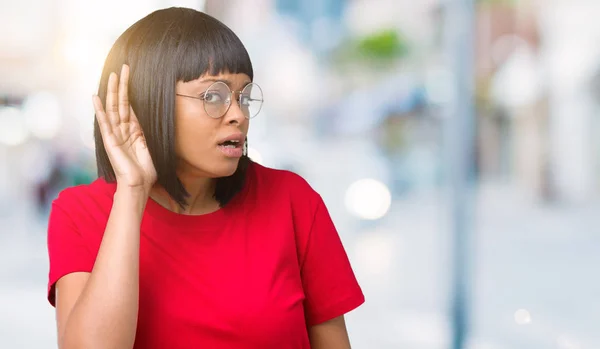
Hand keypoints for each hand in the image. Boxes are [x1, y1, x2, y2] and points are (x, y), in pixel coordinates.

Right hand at [93, 64, 156, 192]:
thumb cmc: (147, 170)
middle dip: (122, 85)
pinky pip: (104, 122)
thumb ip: (149, 131)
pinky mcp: (110, 141)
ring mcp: (115, 134)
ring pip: (113, 108)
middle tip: (124, 67)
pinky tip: (95, 97)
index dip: (130, 91)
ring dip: (112, 91)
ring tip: (112, 75)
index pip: (130, 106)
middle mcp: (122, 130)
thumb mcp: (152, 146)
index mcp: (133, 130)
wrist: (139, 185)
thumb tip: (153, 118)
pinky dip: (100, 110)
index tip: (131, 76)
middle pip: (121, 102)